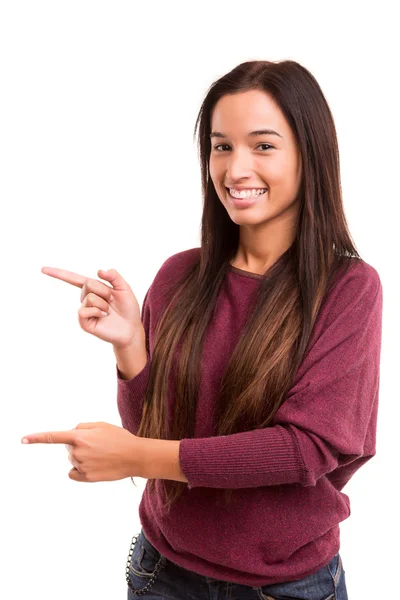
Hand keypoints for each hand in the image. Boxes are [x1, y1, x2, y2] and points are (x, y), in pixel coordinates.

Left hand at [21, 422, 143, 481]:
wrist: (135, 456)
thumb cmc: (119, 438)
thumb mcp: (101, 425)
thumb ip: (82, 427)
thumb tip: (71, 435)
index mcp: (80, 436)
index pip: (54, 437)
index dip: (37, 438)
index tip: (23, 439)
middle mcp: (77, 452)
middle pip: (68, 447)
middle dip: (78, 444)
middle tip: (98, 444)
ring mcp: (81, 466)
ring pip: (73, 459)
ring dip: (82, 456)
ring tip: (101, 454)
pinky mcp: (86, 478)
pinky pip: (73, 473)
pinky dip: (79, 470)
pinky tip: (94, 466)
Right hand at [41, 267, 143, 348]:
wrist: (131, 328)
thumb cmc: (128, 308)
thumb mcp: (124, 288)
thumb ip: (113, 276)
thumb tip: (98, 270)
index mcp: (94, 288)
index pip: (73, 279)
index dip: (58, 273)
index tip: (43, 269)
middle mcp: (86, 298)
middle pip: (88, 283)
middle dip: (104, 290)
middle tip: (111, 300)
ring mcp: (84, 310)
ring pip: (89, 297)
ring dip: (103, 303)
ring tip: (108, 311)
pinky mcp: (84, 322)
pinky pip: (84, 310)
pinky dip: (97, 311)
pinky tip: (103, 316)